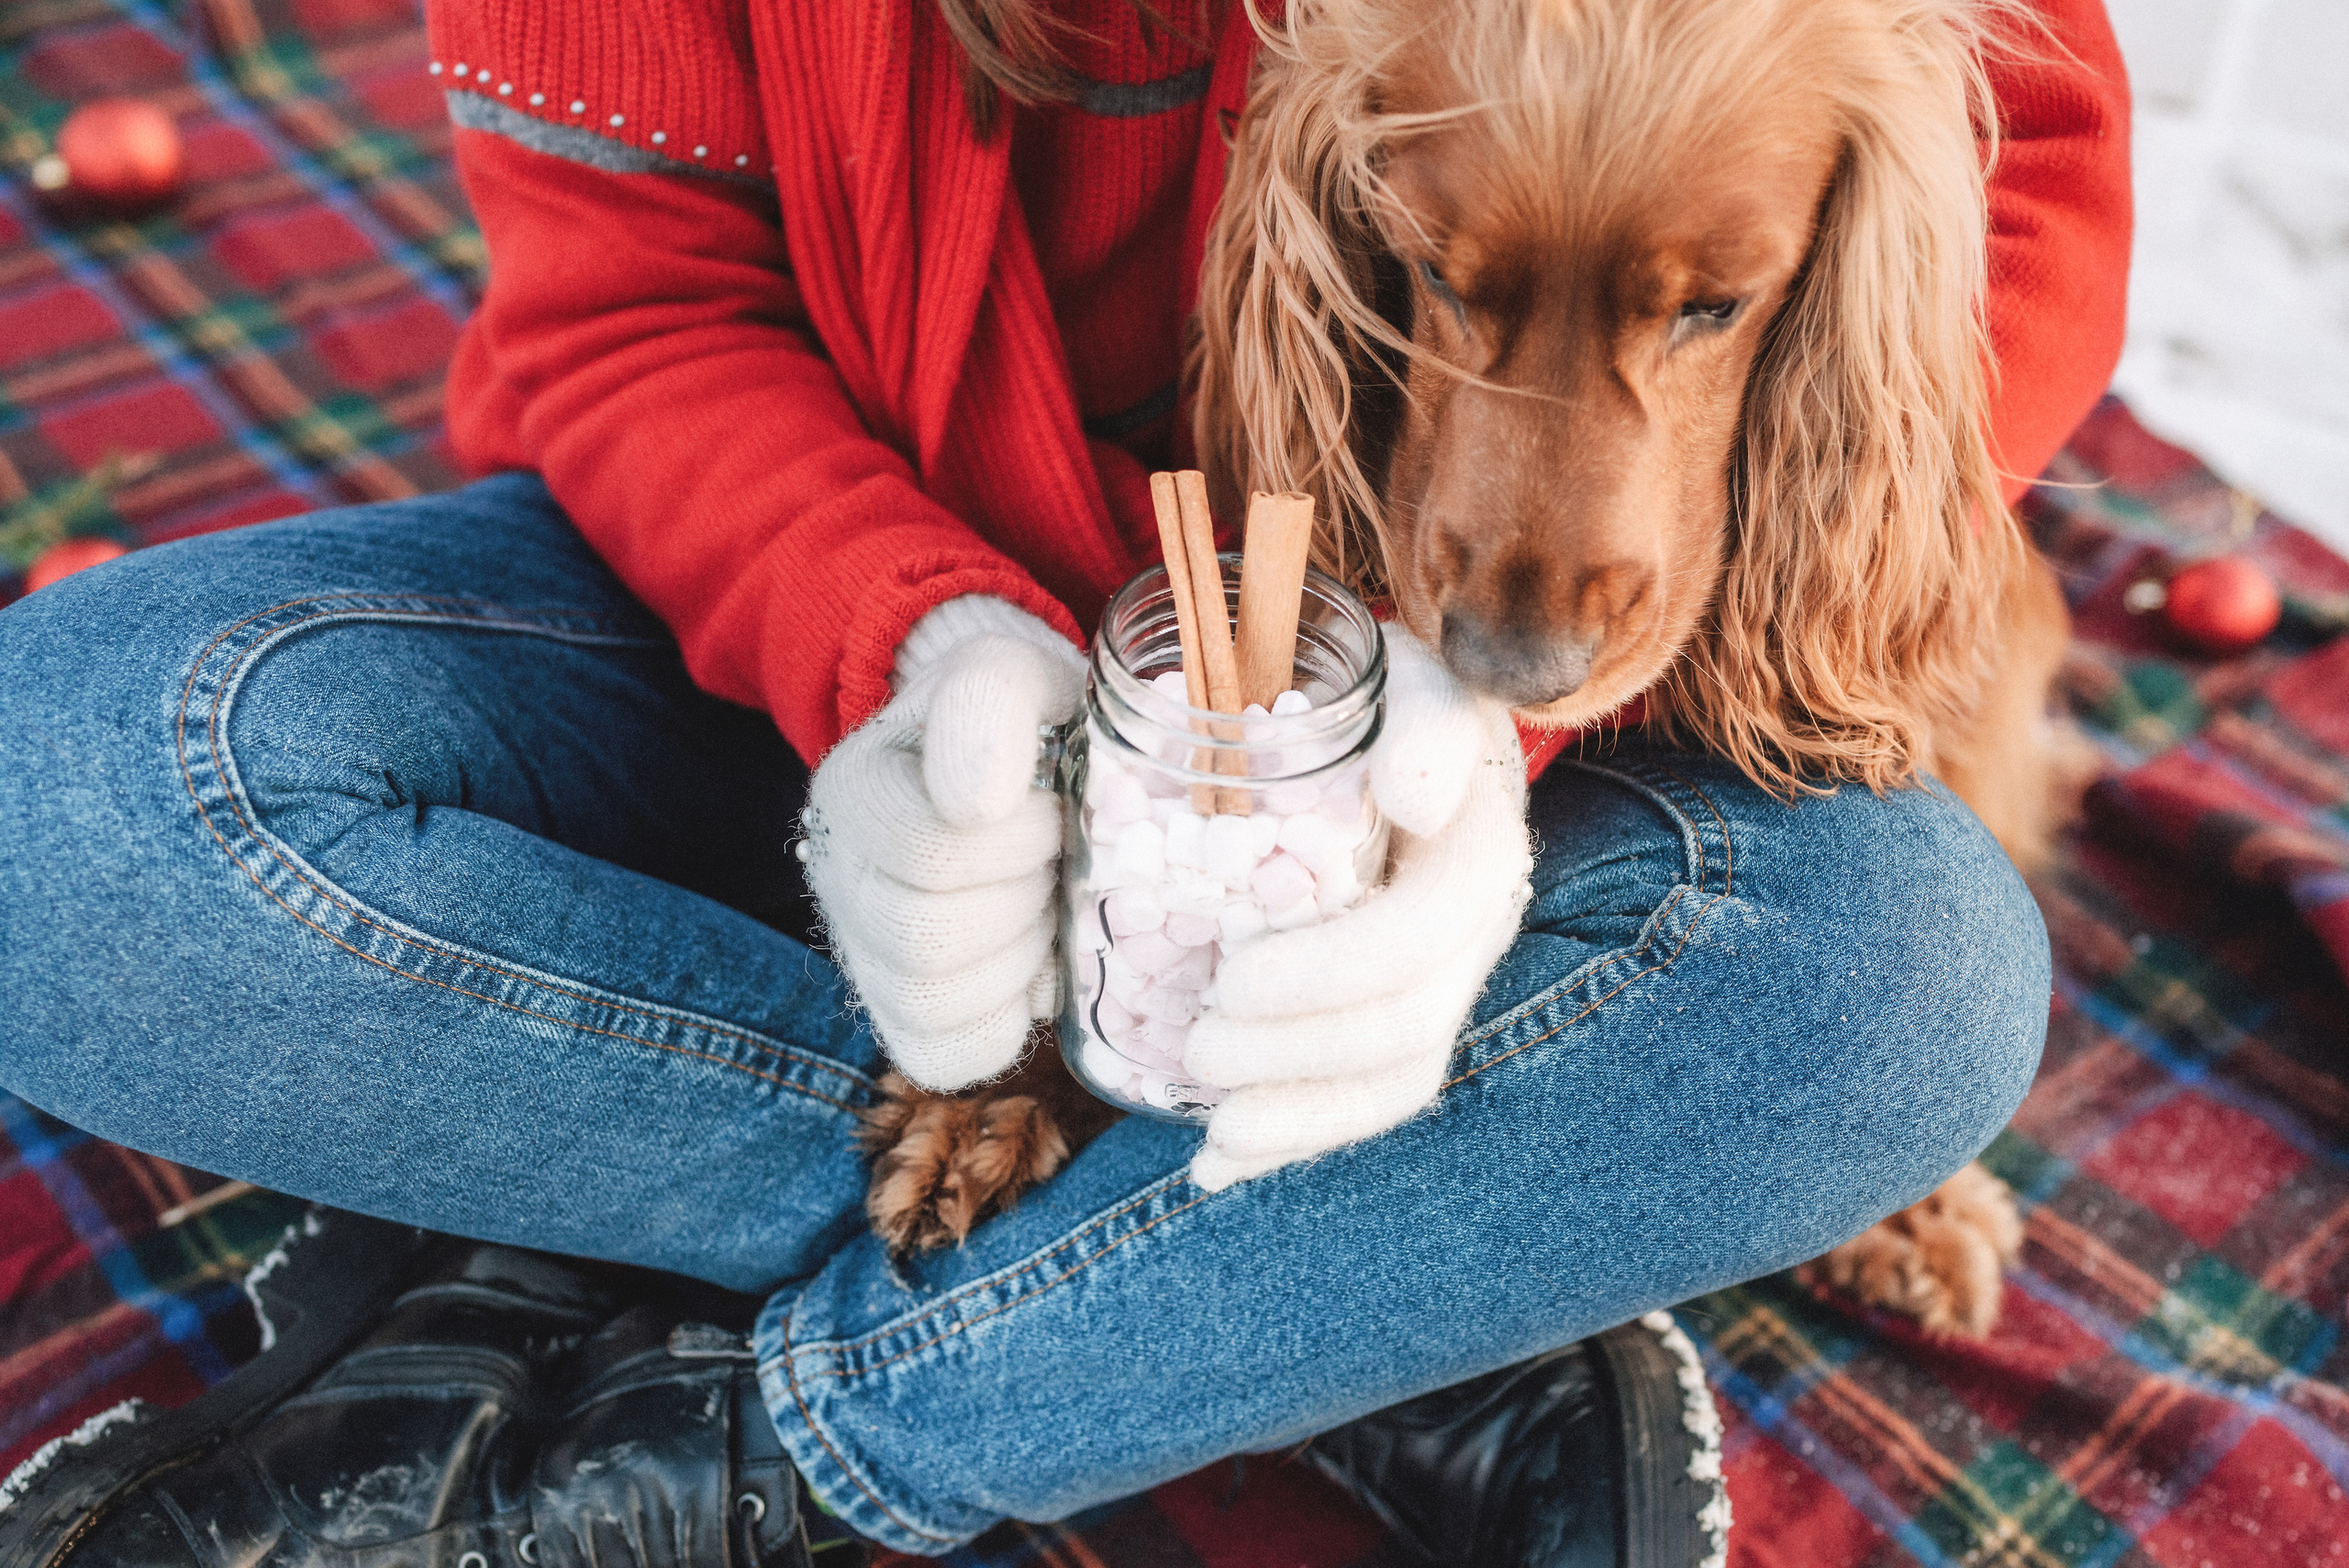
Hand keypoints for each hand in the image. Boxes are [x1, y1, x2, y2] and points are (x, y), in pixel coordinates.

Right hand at [802, 599, 1084, 1090]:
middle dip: (1022, 898)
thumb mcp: (1011, 673)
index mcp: (854, 791)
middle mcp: (839, 879)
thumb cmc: (1020, 721)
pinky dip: (1006, 1019)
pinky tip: (1029, 964)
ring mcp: (866, 955)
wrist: (1022, 765)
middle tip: (1053, 858)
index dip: (1020, 837)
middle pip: (926, 938)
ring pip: (933, 1004)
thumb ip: (987, 700)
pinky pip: (948, 1055)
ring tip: (1040, 905)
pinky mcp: (906, 1016)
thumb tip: (974, 802)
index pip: (929, 854)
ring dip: (1019, 958)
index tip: (1053, 802)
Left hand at [1184, 627, 1532, 1191]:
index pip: (1425, 931)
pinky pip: (1365, 1098)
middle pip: (1405, 1025)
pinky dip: (1291, 1138)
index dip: (1331, 972)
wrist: (1396, 728)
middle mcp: (1476, 926)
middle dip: (1298, 1053)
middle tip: (1199, 1046)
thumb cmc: (1383, 697)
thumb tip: (1412, 797)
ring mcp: (1444, 980)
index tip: (1231, 978)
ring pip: (1394, 1080)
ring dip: (1301, 1118)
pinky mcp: (1402, 1015)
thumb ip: (1422, 721)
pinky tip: (1217, 1164)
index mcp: (1479, 843)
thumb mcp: (1407, 678)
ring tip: (1212, 1131)